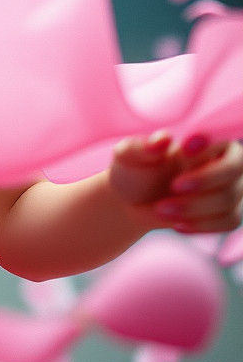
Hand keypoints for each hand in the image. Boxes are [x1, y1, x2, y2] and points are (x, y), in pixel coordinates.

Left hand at [110, 131, 242, 234]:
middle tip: (174, 187)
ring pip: (228, 200)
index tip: (184, 150)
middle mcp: (225, 161)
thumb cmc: (134, 170)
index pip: (222, 136)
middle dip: (205, 181)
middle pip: (233, 170)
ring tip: (161, 209)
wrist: (132, 202)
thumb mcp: (129, 156)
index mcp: (204, 138)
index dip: (210, 144)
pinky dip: (201, 225)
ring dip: (193, 208)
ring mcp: (232, 188)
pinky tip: (178, 225)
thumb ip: (142, 147)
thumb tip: (163, 140)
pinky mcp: (229, 212)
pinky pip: (229, 221)